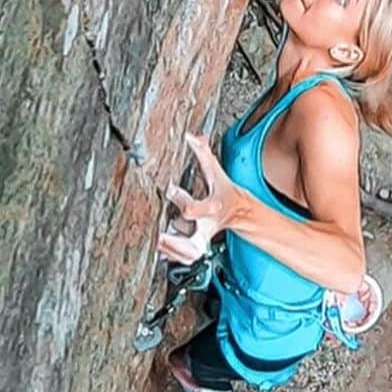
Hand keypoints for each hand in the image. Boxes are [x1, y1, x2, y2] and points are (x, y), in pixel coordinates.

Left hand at [157, 133, 237, 263]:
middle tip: (158, 238)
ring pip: (187, 254)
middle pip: (194, 244)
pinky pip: (183, 256)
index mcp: (212, 207)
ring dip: (170, 250)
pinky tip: (158, 250)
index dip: (188, 204)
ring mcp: (201, 238)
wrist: (238, 212)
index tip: (175, 196)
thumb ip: (203, 153)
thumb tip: (191, 135)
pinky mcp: (195, 245)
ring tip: (153, 242)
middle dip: (176, 244)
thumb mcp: (217, 172)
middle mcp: (206, 226)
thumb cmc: (224, 192)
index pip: (200, 208)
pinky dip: (170, 254)